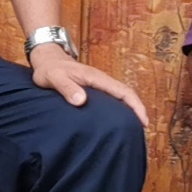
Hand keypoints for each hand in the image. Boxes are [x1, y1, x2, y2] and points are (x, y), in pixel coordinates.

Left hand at [28, 42, 153, 125]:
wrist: (47, 59)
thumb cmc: (50, 70)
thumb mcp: (54, 78)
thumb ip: (66, 88)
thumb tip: (82, 101)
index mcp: (96, 78)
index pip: (123, 91)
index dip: (135, 106)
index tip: (143, 121)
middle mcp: (101, 80)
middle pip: (126, 95)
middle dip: (137, 111)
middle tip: (142, 131)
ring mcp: (98, 85)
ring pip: (120, 97)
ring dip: (130, 111)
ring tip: (133, 129)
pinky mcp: (94, 89)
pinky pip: (112, 99)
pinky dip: (120, 109)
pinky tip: (117, 121)